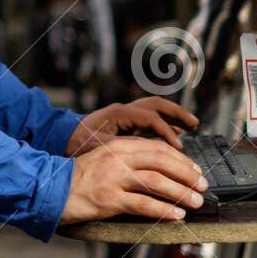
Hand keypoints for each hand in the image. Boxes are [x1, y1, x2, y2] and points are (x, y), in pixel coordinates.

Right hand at [59, 136, 208, 224]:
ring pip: (157, 182)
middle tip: (201, 187)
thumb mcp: (102, 159)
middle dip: (187, 174)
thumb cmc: (76, 178)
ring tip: (195, 202)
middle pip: (162, 162)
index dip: (180, 159)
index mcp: (117, 146)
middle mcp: (118, 159)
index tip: (194, 170)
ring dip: (181, 193)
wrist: (49, 189)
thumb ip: (126, 160)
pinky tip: (176, 216)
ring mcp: (114, 179)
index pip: (157, 148)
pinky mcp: (109, 199)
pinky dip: (163, 210)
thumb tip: (157, 172)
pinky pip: (143, 204)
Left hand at [65, 96, 198, 155]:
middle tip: (195, 124)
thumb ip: (126, 148)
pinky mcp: (124, 121)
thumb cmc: (78, 144)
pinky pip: (149, 118)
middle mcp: (123, 109)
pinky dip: (164, 124)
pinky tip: (175, 134)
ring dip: (173, 116)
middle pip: (156, 105)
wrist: (61, 138)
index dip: (166, 132)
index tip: (178, 147)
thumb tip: (151, 152)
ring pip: (154, 109)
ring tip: (192, 126)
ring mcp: (124, 114)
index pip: (150, 119)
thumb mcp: (101, 148)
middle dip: (177, 113)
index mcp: (118, 113)